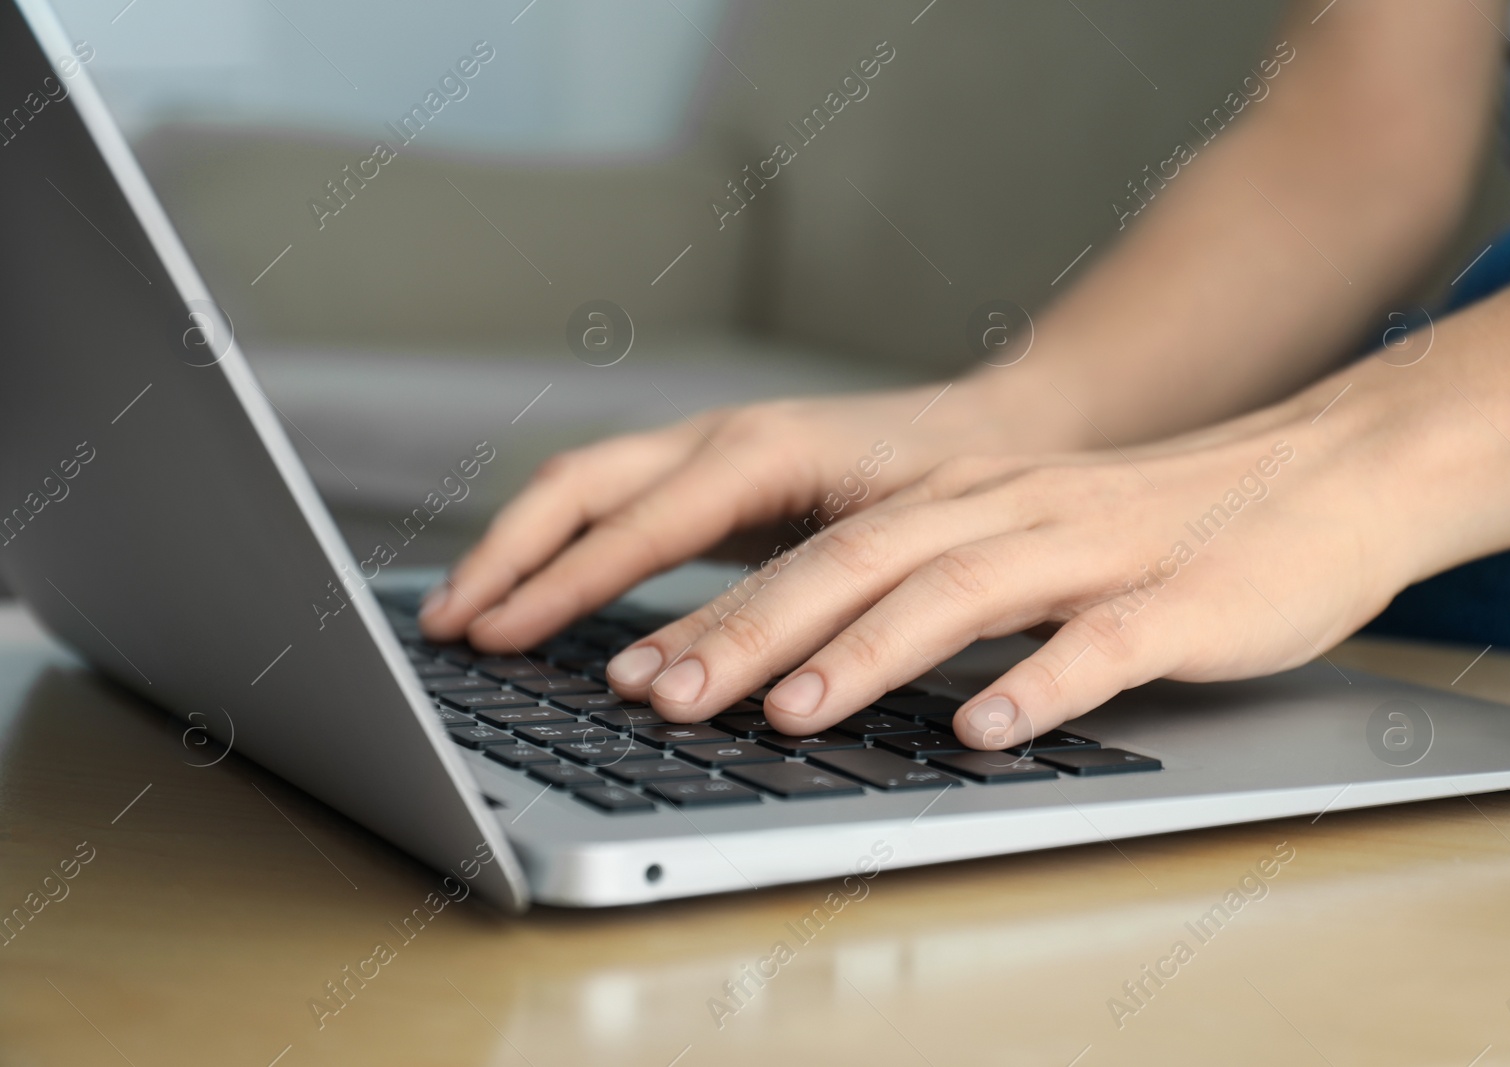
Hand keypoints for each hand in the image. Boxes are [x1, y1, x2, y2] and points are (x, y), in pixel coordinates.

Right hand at [418, 377, 1056, 651]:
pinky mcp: (714, 476)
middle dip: (508, 557)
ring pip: (583, 487)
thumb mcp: (894, 541)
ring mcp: (710, 449)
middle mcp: (722, 436)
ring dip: (518, 548)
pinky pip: (615, 503)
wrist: (998, 432)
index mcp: (764, 448)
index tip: (500, 635)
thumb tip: (711, 668)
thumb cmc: (959, 485)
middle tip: (449, 628)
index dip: (564, 584)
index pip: (639, 522)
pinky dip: (563, 546)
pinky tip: (535, 593)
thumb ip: (805, 597)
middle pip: (579, 485)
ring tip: (460, 613)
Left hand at [604, 401, 1412, 748]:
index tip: (636, 671)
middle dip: (749, 633)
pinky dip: (1040, 683)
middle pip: (857, 567)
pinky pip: (1101, 644)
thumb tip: (812, 662)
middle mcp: (1008, 511)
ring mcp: (1094, 551)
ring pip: (958, 593)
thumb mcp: (1024, 539)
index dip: (719, 614)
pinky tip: (987, 728)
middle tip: (663, 696)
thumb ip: (930, 587)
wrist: (1325, 474)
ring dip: (865, 654)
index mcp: (963, 502)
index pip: (815, 557)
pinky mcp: (1179, 599)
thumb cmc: (1161, 529)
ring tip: (788, 713)